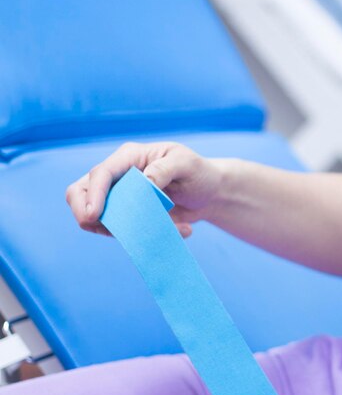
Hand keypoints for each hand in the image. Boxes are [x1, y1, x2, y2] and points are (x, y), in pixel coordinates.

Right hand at [66, 142, 222, 237]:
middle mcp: (118, 175)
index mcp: (130, 157)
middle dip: (85, 213)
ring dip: (122, 230)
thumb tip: (144, 181)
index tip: (94, 215)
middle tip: (106, 229)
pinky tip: (177, 229)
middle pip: (79, 193)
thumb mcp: (186, 163)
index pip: (101, 174)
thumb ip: (164, 169)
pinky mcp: (127, 215)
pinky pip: (118, 230)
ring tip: (168, 226)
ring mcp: (119, 197)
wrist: (209, 194)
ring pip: (94, 216)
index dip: (93, 194)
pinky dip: (139, 237)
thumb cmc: (198, 172)